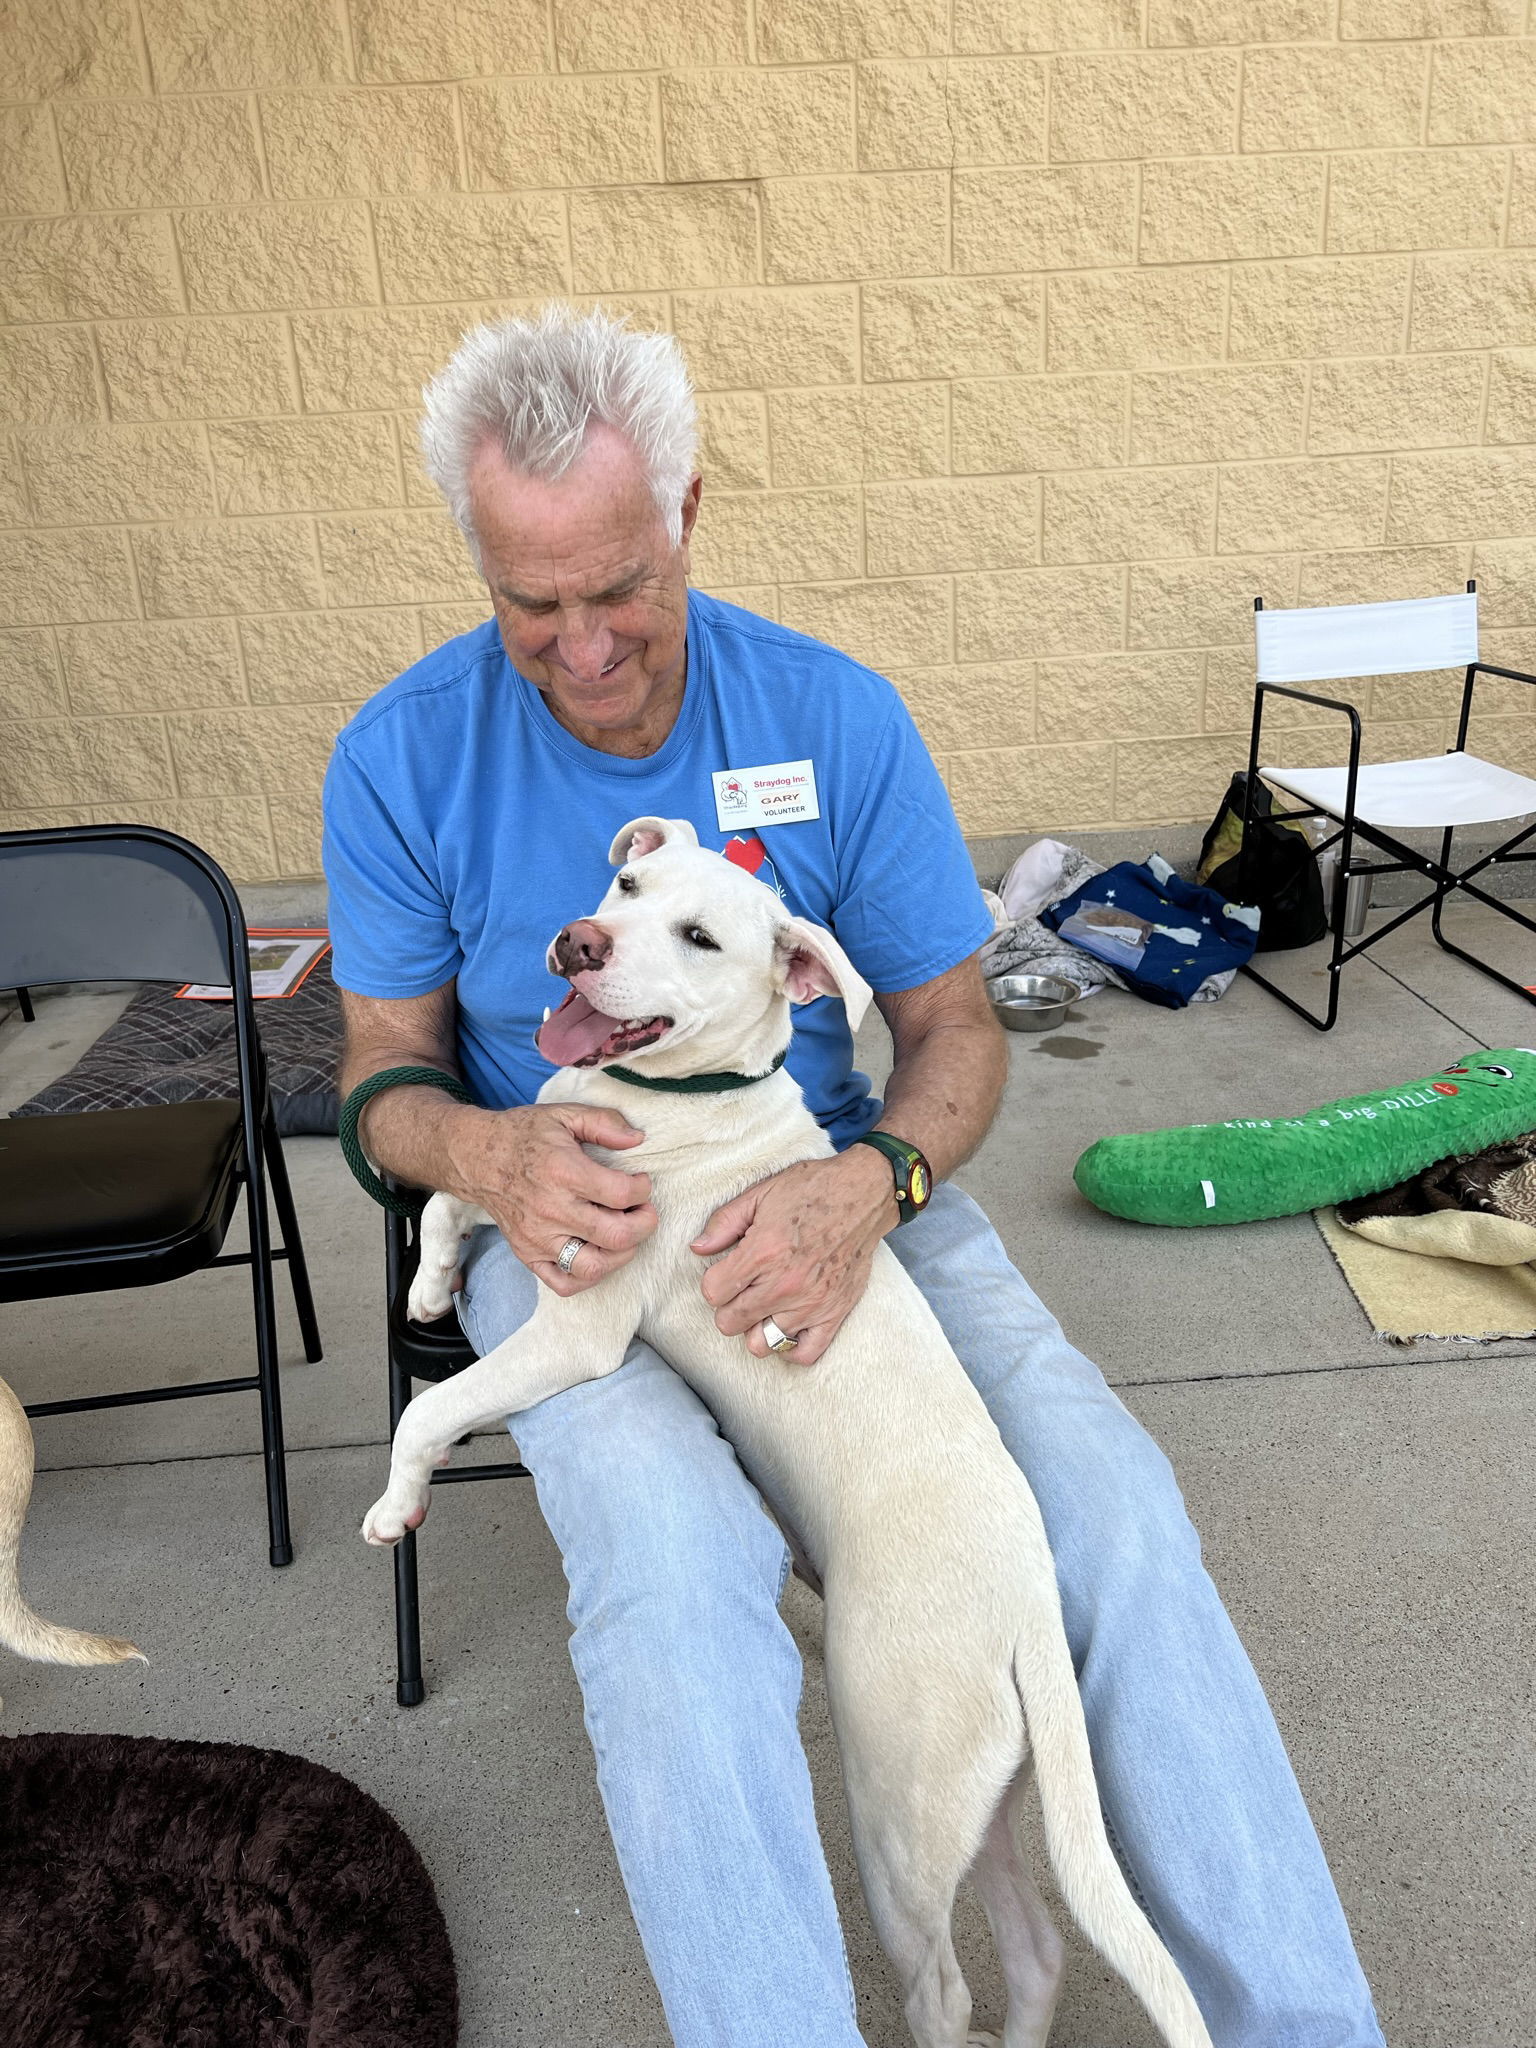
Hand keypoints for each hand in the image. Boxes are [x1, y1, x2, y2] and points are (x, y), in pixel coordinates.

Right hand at [445, 1102, 656, 1295]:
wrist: (476, 1158)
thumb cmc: (523, 1135)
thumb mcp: (564, 1115)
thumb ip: (604, 1123)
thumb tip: (637, 1139)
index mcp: (564, 1173)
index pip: (621, 1194)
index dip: (642, 1189)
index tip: (640, 1182)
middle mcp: (552, 1210)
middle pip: (617, 1235)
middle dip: (644, 1223)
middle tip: (643, 1211)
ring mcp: (538, 1237)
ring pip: (594, 1266)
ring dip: (621, 1254)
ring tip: (624, 1234)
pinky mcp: (528, 1254)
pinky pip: (564, 1283)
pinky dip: (588, 1278)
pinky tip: (598, 1254)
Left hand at [691, 1148, 897, 1365]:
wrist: (864, 1194)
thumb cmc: (812, 1189)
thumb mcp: (761, 1194)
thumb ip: (724, 1223)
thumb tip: (697, 1248)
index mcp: (762, 1252)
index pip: (713, 1292)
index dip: (714, 1281)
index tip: (726, 1271)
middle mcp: (784, 1285)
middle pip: (730, 1322)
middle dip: (729, 1305)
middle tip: (743, 1288)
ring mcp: (810, 1304)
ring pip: (760, 1343)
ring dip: (755, 1327)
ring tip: (763, 1306)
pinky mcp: (834, 1314)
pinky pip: (803, 1353)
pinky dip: (789, 1348)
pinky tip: (785, 1326)